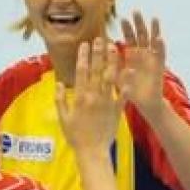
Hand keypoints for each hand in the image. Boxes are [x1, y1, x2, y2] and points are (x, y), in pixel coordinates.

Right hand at [56, 38, 122, 153]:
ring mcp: (106, 102)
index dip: (83, 57)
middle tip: (101, 38)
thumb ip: (60, 99)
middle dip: (98, 53)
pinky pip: (122, 94)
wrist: (92, 151)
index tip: (85, 44)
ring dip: (112, 61)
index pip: (81, 72)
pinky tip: (130, 70)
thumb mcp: (63, 118)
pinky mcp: (116, 110)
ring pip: (110, 78)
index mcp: (80, 97)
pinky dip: (126, 82)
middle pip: (96, 71)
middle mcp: (93, 96)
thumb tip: (59, 83)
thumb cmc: (75, 136)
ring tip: (115, 47)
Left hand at [118, 11, 165, 118]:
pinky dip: (160, 47)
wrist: (145, 103)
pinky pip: (161, 55)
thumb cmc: (130, 91)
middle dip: (139, 24)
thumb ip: (111, 66)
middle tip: (135, 11)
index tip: (122, 18)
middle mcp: (143, 55)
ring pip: (153, 42)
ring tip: (153, 19)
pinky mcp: (160, 67)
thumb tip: (102, 54)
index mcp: (132, 56)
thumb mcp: (117, 77)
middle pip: (141, 36)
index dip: (126, 29)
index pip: (129, 39)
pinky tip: (159, 38)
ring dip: (153, 30)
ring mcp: (153, 59)